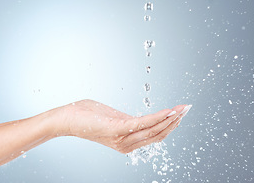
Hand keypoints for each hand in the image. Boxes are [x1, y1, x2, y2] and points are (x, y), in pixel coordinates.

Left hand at [54, 100, 190, 153]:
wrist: (66, 119)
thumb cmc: (87, 116)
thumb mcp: (111, 120)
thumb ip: (126, 121)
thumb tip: (136, 119)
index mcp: (127, 142)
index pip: (155, 136)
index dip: (170, 126)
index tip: (181, 114)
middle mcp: (127, 144)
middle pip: (158, 134)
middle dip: (175, 121)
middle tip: (187, 109)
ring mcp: (123, 138)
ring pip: (154, 130)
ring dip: (171, 118)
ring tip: (183, 109)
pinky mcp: (117, 128)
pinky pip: (143, 123)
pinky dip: (158, 117)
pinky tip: (169, 111)